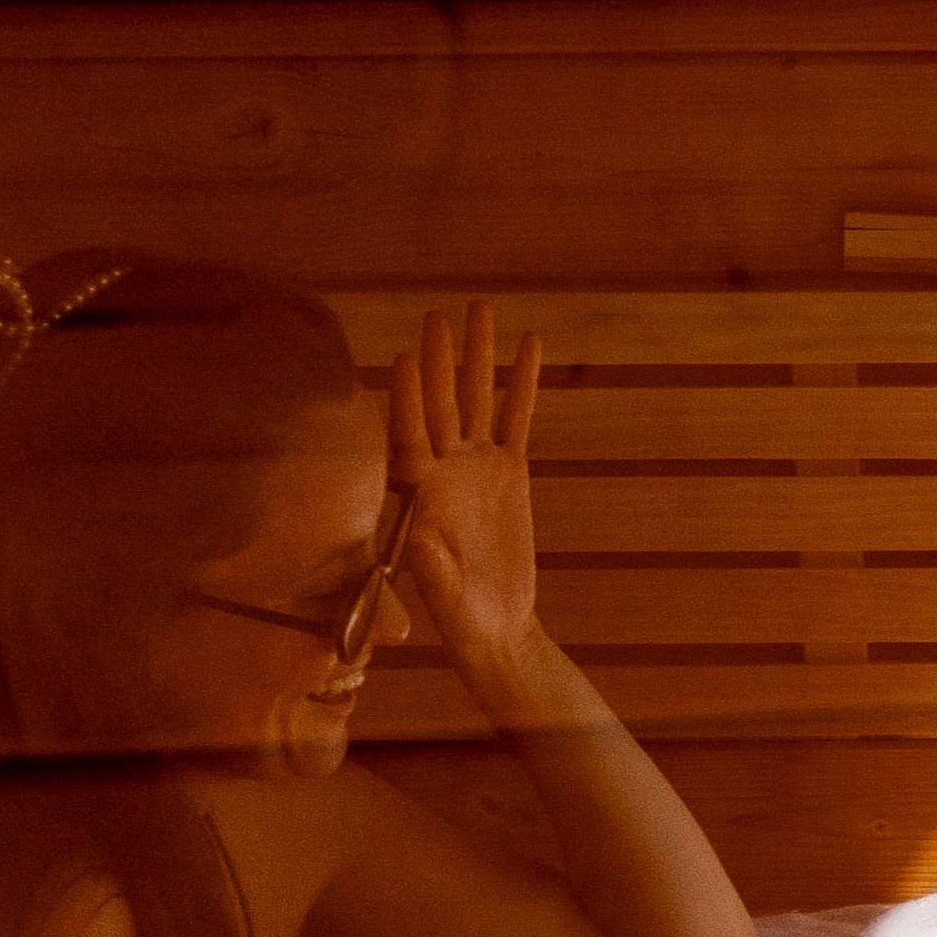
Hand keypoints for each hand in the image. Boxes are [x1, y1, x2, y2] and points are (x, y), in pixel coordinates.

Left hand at [389, 299, 552, 686]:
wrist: (495, 627)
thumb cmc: (461, 620)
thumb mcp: (445, 603)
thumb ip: (430, 571)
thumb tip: (418, 537)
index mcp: (420, 495)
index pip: (409, 436)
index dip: (408, 399)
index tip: (405, 359)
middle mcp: (444, 470)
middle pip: (441, 404)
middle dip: (439, 360)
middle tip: (437, 315)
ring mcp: (476, 466)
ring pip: (478, 399)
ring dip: (479, 356)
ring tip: (481, 309)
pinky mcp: (509, 472)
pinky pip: (517, 417)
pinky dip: (523, 382)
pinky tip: (531, 343)